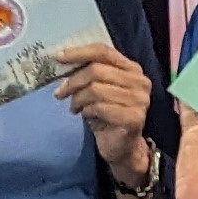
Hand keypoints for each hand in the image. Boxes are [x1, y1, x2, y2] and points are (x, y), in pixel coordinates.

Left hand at [53, 42, 154, 168]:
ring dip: (78, 99)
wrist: (122, 147)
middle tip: (60, 93)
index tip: (57, 57)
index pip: (103, 51)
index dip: (79, 52)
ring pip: (96, 89)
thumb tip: (60, 60)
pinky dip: (87, 111)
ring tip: (74, 107)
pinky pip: (100, 108)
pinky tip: (86, 115)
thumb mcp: (96, 89)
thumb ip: (87, 73)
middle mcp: (140, 81)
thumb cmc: (107, 114)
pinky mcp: (134, 118)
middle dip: (73, 81)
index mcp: (132, 69)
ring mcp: (140, 100)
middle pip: (96, 70)